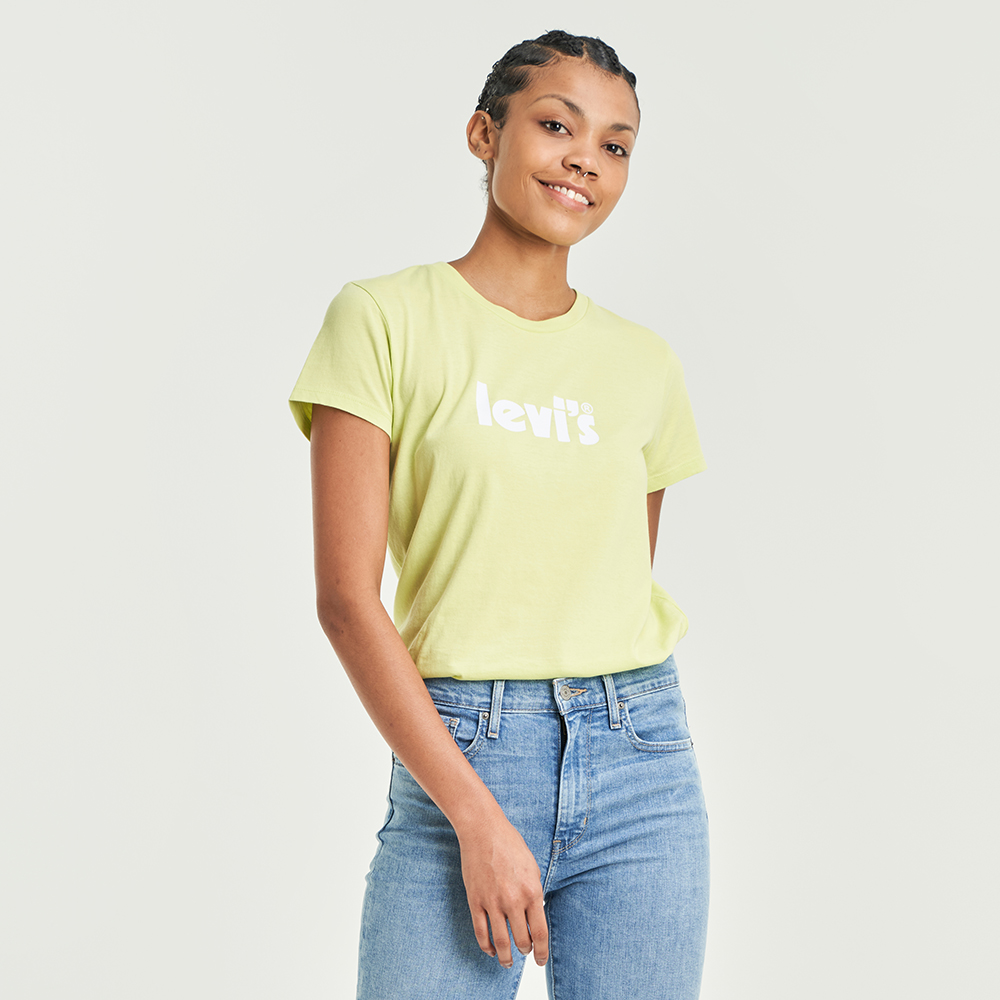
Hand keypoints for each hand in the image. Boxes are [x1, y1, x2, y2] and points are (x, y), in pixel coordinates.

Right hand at [457, 817, 548, 967]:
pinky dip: (486, 946)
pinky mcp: (475, 900)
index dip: (542, 952)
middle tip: (526, 952)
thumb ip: (534, 892)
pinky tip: (490, 950)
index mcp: (532, 891)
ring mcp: (492, 902)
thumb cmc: (510, 845)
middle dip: (526, 951)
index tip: (541, 960)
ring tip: (508, 962)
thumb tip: (535, 914)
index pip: (540, 933)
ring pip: (500, 942)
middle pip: (522, 940)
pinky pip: (480, 932)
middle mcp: (513, 900)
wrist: (483, 830)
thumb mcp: (532, 867)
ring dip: (506, 957)